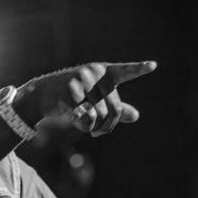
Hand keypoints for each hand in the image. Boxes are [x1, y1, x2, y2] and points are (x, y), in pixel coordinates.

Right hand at [13, 61, 156, 135]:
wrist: (43, 95)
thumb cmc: (72, 97)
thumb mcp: (95, 100)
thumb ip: (116, 107)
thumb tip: (136, 116)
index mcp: (103, 72)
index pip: (125, 71)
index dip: (139, 69)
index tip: (154, 65)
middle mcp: (94, 73)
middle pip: (115, 107)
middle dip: (110, 124)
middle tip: (101, 132)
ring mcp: (82, 80)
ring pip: (102, 114)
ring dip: (97, 128)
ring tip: (90, 128)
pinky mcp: (70, 91)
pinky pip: (88, 117)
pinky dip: (85, 126)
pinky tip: (76, 121)